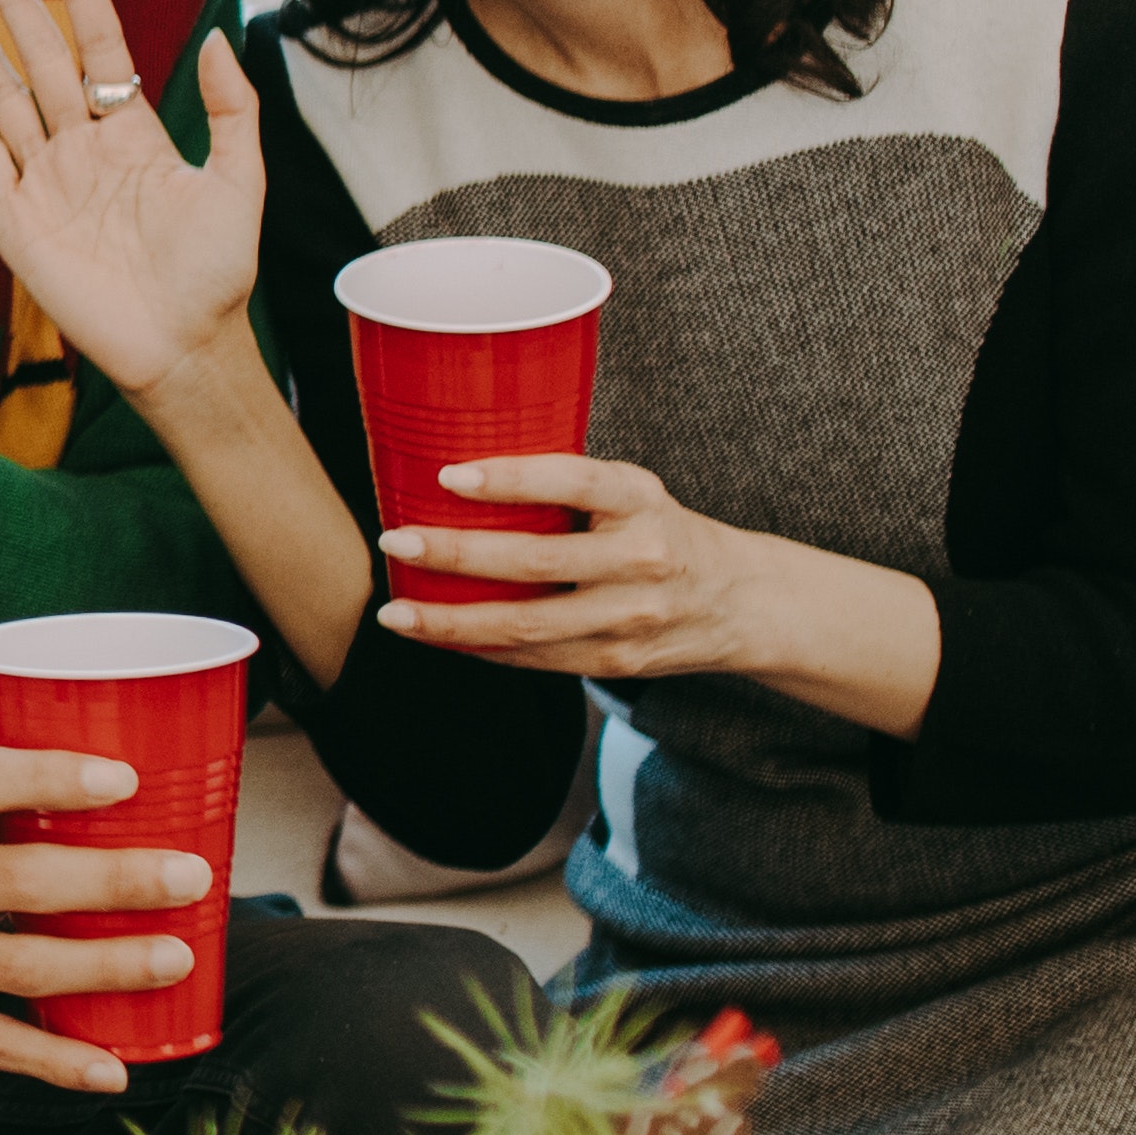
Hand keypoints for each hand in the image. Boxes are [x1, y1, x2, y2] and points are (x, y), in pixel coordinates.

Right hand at [0, 0, 264, 400]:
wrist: (180, 345)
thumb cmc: (216, 272)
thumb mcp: (240, 181)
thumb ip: (233, 110)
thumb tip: (218, 37)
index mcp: (134, 133)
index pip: (100, 45)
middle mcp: (83, 147)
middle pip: (42, 60)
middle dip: (18, 4)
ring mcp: (46, 179)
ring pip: (5, 99)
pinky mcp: (16, 217)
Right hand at [0, 748, 207, 1094]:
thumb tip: (115, 796)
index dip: (51, 779)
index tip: (127, 780)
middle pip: (17, 883)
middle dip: (113, 881)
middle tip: (189, 878)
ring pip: (17, 968)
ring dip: (105, 967)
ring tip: (176, 959)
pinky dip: (55, 1062)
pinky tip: (113, 1068)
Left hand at [372, 452, 792, 683]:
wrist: (740, 600)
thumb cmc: (660, 530)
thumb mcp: (632, 492)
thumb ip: (567, 487)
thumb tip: (454, 473)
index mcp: (640, 501)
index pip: (573, 482)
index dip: (509, 478)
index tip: (447, 474)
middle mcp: (642, 559)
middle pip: (537, 562)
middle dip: (456, 554)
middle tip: (397, 541)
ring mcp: (631, 617)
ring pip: (528, 625)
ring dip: (452, 622)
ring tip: (395, 613)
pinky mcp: (618, 660)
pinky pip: (537, 659)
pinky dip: (481, 649)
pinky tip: (438, 638)